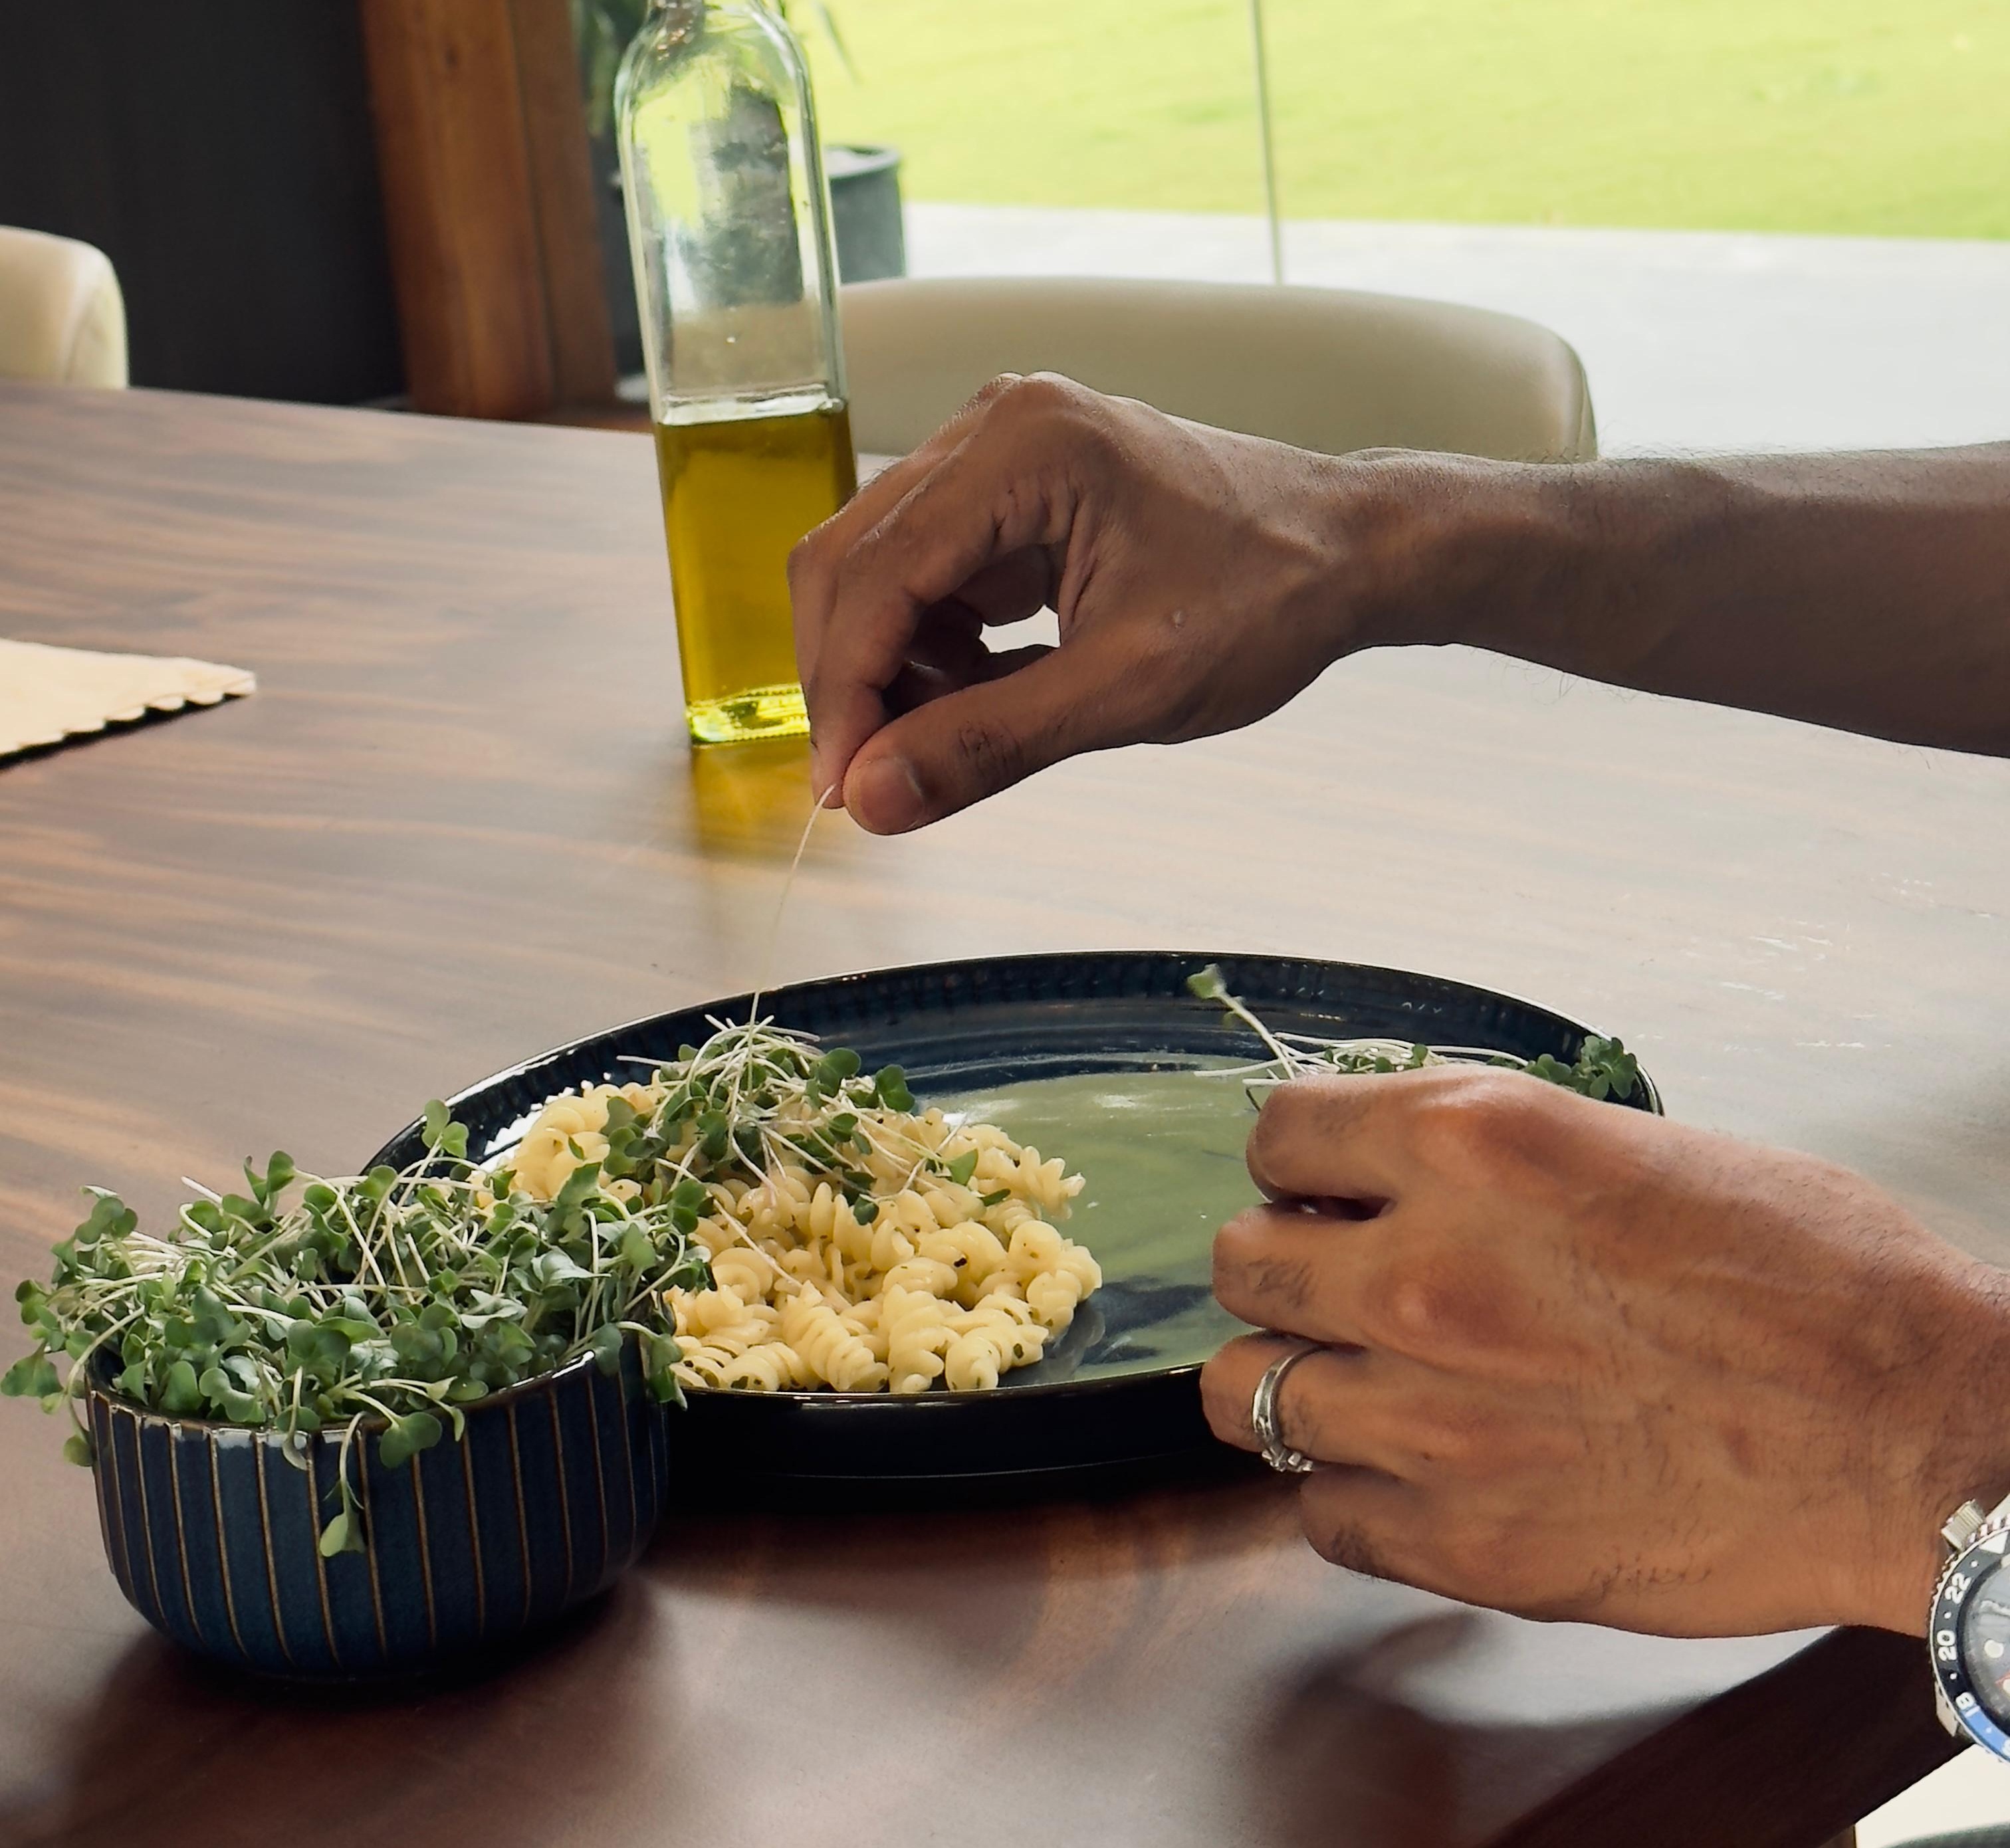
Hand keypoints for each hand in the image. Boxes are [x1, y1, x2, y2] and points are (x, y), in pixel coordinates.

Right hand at [789, 373, 1378, 829]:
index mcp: (1025, 447)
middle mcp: (994, 425)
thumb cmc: (1266, 600)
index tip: (845, 790)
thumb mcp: (1128, 689)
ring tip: (948, 739)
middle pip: (852, 561)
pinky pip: (926, 573)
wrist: (1345, 552)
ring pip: (879, 570)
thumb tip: (874, 800)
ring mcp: (996, 449)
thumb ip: (991, 743)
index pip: (875, 576)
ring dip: (891, 668)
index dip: (845, 693)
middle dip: (854, 681)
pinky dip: (931, 647)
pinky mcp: (1007, 488)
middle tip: (872, 783)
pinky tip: (980, 695)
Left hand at [1201, 1067, 2009, 1636]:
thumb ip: (1485, 1164)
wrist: (1925, 1437)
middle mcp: (1428, 1272)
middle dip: (1281, 1268)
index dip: (1299, 1167)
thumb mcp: (1632, 1149)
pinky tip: (1415, 1476)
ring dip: (1298, 1382)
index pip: (1280, 1137)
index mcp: (1476, 1146)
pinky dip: (1351, 1494)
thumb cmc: (1817, 1283)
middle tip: (1335, 1288)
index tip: (1323, 1191)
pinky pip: (1317, 1515)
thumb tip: (1381, 1184)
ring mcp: (1432, 1417)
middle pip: (1240, 1265)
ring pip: (1244, 1394)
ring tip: (1365, 1385)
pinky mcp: (1464, 1542)